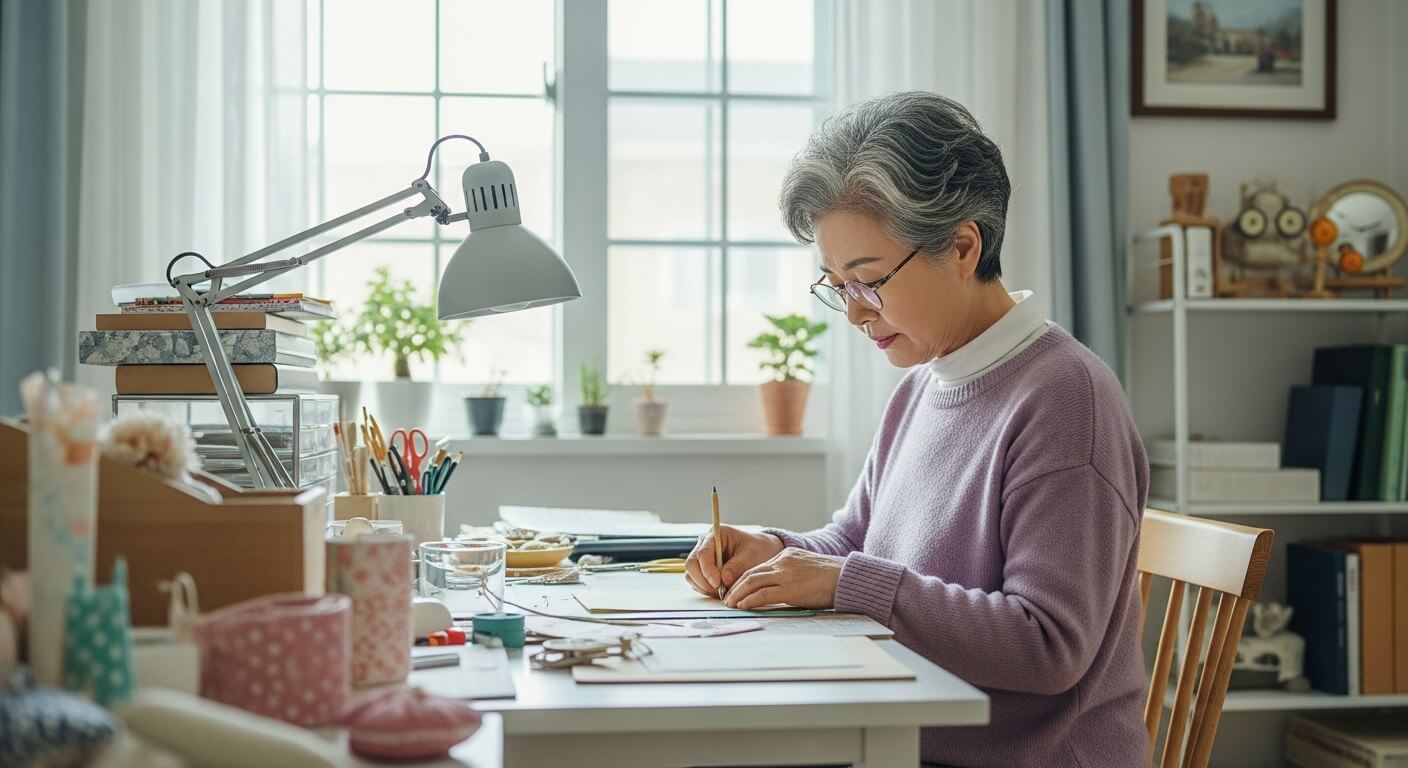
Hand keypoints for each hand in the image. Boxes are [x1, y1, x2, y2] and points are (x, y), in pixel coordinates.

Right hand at [685, 525, 783, 597]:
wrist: (761, 552)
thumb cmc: (758, 549)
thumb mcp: (752, 555)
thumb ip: (737, 566)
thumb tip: (724, 580)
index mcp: (717, 534)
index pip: (703, 553)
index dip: (708, 569)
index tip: (717, 583)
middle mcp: (705, 544)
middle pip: (692, 564)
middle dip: (703, 580)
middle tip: (719, 591)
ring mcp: (702, 557)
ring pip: (691, 574)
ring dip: (704, 587)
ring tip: (722, 592)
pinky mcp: (703, 569)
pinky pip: (696, 582)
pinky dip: (706, 590)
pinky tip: (720, 592)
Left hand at [724, 548, 844, 609]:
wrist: (847, 578)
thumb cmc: (830, 578)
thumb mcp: (806, 569)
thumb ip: (789, 575)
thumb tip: (775, 590)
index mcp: (787, 555)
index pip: (758, 567)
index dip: (743, 579)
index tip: (735, 589)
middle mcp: (783, 562)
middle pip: (751, 574)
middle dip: (736, 587)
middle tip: (727, 598)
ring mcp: (786, 574)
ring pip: (753, 582)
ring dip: (738, 594)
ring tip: (730, 604)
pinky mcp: (790, 589)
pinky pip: (763, 594)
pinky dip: (750, 600)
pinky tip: (743, 606)